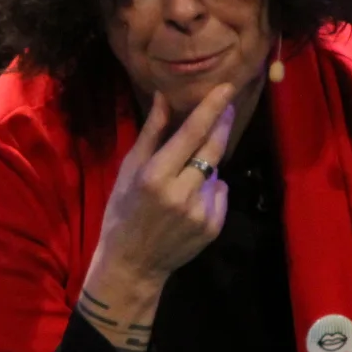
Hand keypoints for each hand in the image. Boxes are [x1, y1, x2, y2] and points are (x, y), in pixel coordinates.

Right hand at [92, 86, 236, 282]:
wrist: (133, 263)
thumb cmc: (123, 211)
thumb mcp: (129, 170)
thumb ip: (151, 134)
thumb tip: (164, 98)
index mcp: (156, 176)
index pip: (191, 134)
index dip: (212, 109)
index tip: (227, 88)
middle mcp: (181, 193)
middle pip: (213, 149)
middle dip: (222, 125)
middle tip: (228, 107)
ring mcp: (200, 212)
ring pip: (216, 171)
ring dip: (206, 166)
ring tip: (185, 178)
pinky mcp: (213, 227)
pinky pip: (220, 193)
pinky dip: (210, 189)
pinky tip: (190, 201)